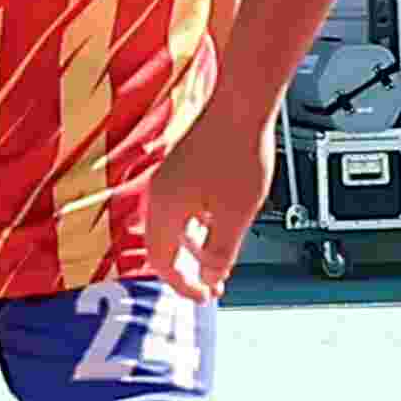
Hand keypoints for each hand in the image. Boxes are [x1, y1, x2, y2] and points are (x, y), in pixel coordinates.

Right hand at [142, 107, 277, 297]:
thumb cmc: (236, 150)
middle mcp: (159, 194)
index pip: (162, 262)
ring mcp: (169, 179)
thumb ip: (220, 251)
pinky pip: (181, 207)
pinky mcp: (182, 167)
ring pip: (173, 226)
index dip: (183, 285)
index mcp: (165, 209)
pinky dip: (196, 225)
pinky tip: (217, 225)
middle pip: (163, 245)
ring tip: (217, 260)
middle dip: (188, 269)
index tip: (203, 295)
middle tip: (209, 284)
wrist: (241, 104)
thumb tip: (210, 275)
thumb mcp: (236, 214)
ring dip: (194, 247)